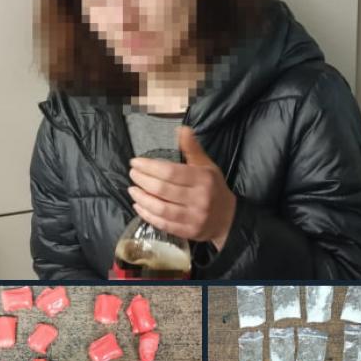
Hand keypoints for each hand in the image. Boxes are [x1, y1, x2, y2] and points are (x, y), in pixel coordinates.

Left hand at [127, 126, 235, 250]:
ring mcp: (193, 217)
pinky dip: (148, 215)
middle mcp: (199, 198)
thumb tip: (181, 129)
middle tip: (132, 174)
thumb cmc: (214, 188)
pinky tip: (139, 206)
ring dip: (142, 199)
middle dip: (143, 180)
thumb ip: (192, 149)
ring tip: (132, 190)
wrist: (228, 219)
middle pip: (163, 189)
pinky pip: (163, 223)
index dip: (150, 167)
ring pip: (161, 208)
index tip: (135, 162)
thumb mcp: (207, 166)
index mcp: (203, 179)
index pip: (171, 172)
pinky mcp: (188, 231)